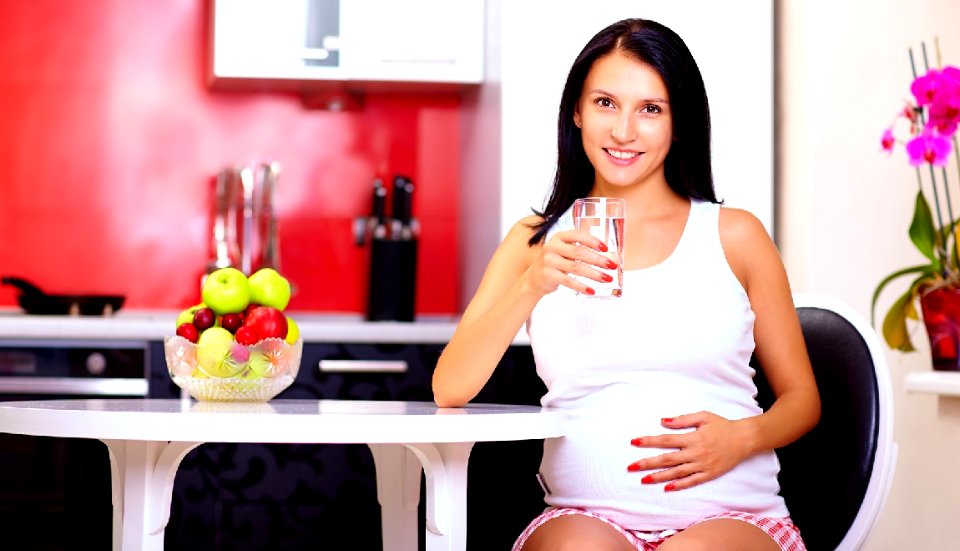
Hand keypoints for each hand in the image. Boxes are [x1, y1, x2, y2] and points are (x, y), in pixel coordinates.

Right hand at [523, 229, 616, 295]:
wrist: (533, 279)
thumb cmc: (553, 264)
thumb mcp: (563, 251)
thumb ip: (578, 249)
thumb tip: (605, 257)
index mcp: (558, 237)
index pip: (578, 235)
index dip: (593, 241)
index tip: (606, 248)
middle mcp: (552, 246)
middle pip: (579, 252)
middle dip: (598, 259)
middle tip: (612, 265)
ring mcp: (549, 261)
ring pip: (576, 267)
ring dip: (594, 274)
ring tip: (607, 278)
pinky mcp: (548, 275)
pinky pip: (568, 281)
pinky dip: (582, 287)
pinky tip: (591, 290)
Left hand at [626, 412, 753, 490]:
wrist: (745, 439)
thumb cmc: (722, 426)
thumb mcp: (703, 416)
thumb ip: (682, 419)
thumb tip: (663, 421)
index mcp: (693, 438)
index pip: (666, 440)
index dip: (649, 441)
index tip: (634, 442)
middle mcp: (696, 453)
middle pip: (667, 459)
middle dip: (647, 463)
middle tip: (630, 467)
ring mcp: (702, 465)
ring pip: (676, 473)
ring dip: (658, 476)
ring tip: (643, 479)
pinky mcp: (709, 474)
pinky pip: (691, 481)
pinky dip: (679, 485)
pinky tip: (666, 488)